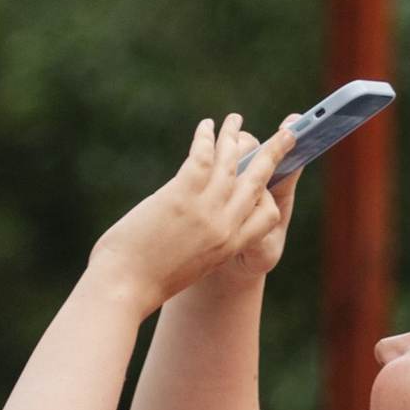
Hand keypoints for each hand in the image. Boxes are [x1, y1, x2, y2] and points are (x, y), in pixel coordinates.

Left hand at [97, 116, 296, 313]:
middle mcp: (224, 227)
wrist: (122, 290)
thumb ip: (200, 241)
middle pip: (258, 180)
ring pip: (232, 161)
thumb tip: (193, 218)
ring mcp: (205, 209)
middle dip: (275, 152)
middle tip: (287, 133)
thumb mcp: (187, 266)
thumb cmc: (144, 281)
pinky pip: (202, 156)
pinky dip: (206, 137)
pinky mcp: (181, 195)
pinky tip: (206, 126)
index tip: (265, 178)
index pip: (268, 215)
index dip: (268, 193)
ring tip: (235, 119)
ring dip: (235, 134)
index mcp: (229, 247)